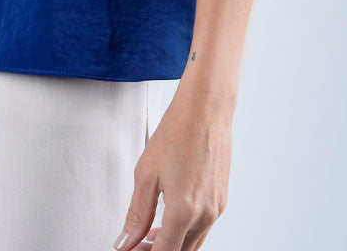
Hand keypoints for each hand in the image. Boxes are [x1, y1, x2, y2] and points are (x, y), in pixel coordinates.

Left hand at [112, 83, 232, 249]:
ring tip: (147, 233)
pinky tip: (168, 217)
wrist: (206, 108)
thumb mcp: (146, 173)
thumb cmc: (177, 132)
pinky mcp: (221, 199)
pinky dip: (184, 230)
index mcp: (184, 211)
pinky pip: (202, 227)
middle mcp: (205, 215)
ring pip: (193, 243)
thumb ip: (137, 214)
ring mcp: (216, 208)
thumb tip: (125, 242)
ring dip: (171, 242)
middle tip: (135, 244)